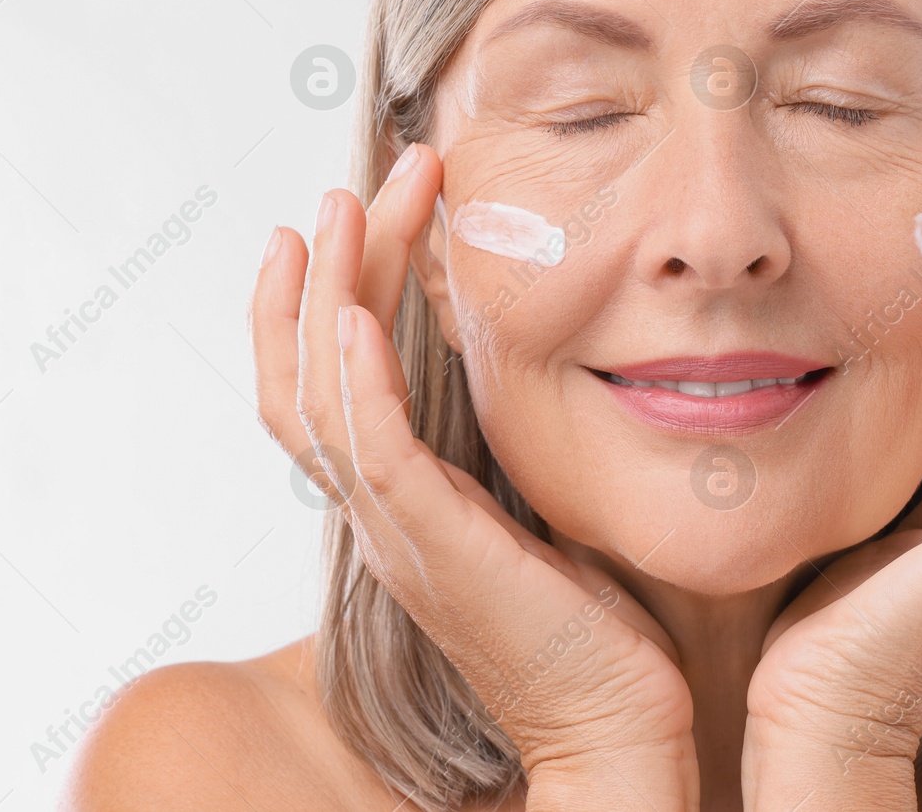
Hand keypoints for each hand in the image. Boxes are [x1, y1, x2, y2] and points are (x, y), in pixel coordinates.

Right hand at [250, 143, 699, 810]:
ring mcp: (398, 534)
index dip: (314, 306)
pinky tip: (357, 315)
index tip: (339, 224)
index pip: (323, 390)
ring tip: (342, 209)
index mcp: (401, 506)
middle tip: (348, 189)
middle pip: (306, 377)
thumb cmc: (594, 632)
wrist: (616, 732)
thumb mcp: (542, 513)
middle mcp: (380, 515)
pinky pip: (372, 454)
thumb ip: (514, 450)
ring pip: (320, 399)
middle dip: (323, 273)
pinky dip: (355, 381)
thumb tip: (544, 369)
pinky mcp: (439, 550)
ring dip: (327, 296)